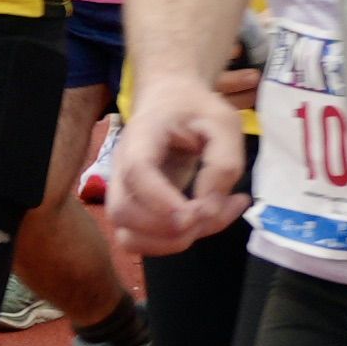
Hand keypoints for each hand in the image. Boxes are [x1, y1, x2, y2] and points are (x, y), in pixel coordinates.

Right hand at [120, 82, 248, 243]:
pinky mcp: (137, 210)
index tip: (194, 213)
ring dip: (173, 242)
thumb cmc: (197, 110)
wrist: (172, 103)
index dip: (160, 200)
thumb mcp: (224, 123)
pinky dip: (176, 242)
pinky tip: (209, 220)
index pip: (136, 172)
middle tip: (211, 210)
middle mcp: (123, 168)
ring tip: (213, 216)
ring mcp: (125, 192)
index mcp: (142, 137)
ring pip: (129, 237)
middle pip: (123, 212)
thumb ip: (223, 161)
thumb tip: (210, 205)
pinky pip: (145, 241)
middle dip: (169, 228)